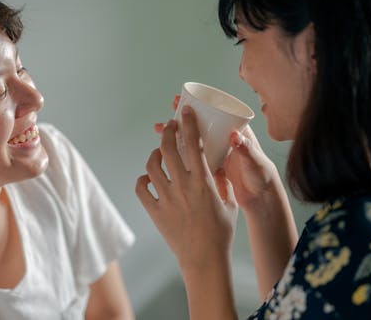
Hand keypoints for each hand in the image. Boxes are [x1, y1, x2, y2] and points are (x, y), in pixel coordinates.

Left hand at [136, 106, 237, 270]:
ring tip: (158, 153)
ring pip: (152, 165)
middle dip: (167, 132)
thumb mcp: (229, 202)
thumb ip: (221, 181)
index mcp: (203, 182)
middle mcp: (183, 186)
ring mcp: (166, 198)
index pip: (193, 144)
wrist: (204, 259)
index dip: (188, 123)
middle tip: (170, 126)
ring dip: (154, 154)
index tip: (185, 111)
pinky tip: (149, 178)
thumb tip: (216, 164)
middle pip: (168, 149)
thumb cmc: (221, 232)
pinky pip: (141, 188)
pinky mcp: (155, 211)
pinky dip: (142, 180)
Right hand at [154, 95, 280, 212]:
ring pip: (192, 139)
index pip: (215, 113)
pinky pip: (191, 156)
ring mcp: (215, 153)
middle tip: (169, 109)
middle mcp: (223, 140)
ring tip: (159, 129)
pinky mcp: (208, 167)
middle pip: (200, 124)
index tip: (185, 98)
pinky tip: (164, 151)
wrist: (260, 200)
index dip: (200, 104)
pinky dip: (178, 152)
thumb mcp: (254, 162)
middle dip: (183, 116)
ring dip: (177, 133)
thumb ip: (246, 149)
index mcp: (235, 132)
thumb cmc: (262, 177)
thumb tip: (234, 136)